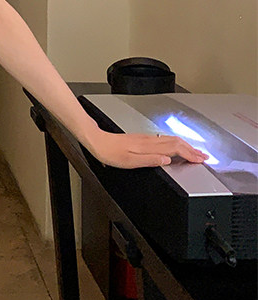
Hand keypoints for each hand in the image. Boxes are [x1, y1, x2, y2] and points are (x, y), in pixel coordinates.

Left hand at [85, 125, 208, 168]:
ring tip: (193, 151)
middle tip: (203, 156)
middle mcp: (149, 140)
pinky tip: (173, 146)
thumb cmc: (110, 152)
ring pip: (170, 139)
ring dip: (184, 145)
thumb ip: (149, 160)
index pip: (175, 148)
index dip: (190, 154)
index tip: (200, 159)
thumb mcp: (129, 161)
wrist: (97, 141)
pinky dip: (174, 143)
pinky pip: (163, 139)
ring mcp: (145, 138)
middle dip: (192, 149)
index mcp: (148, 146)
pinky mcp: (141, 138)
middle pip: (176, 142)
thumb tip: (167, 160)